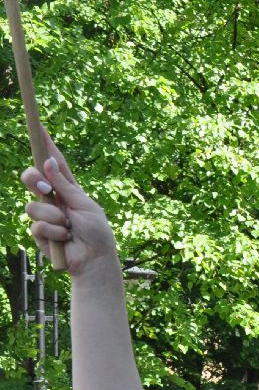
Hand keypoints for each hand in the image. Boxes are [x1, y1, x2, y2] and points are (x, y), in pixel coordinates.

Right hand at [21, 132, 118, 275]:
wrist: (94, 260)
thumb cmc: (97, 232)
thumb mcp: (85, 205)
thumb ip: (65, 186)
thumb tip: (49, 162)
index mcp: (68, 189)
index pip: (54, 165)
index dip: (47, 147)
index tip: (40, 129)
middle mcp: (53, 199)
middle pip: (30, 178)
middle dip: (33, 180)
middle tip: (44, 189)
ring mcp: (45, 215)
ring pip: (33, 205)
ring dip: (54, 217)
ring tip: (69, 228)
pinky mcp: (39, 232)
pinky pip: (37, 225)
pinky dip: (54, 232)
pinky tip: (65, 239)